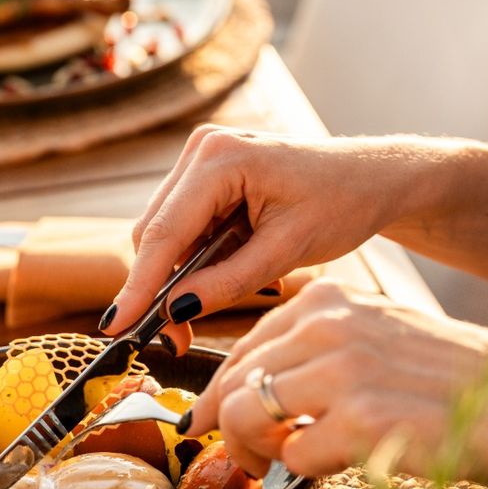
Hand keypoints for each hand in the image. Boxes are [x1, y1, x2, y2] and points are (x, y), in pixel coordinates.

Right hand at [100, 128, 417, 351]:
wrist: (371, 178)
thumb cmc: (341, 204)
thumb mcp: (286, 252)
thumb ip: (227, 282)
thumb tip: (173, 311)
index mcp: (223, 158)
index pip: (164, 233)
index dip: (138, 286)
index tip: (116, 327)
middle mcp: (203, 150)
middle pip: (154, 234)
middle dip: (158, 289)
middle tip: (174, 339)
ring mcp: (201, 159)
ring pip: (164, 234)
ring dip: (175, 277)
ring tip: (200, 314)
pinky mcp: (206, 176)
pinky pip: (182, 229)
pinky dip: (191, 262)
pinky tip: (217, 279)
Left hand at [182, 279, 487, 483]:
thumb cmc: (447, 378)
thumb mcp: (376, 333)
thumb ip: (316, 348)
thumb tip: (254, 385)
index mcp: (329, 298)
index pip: (246, 343)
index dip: (221, 388)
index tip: (210, 416)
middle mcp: (329, 326)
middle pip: (234, 378)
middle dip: (224, 423)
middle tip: (241, 454)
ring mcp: (342, 372)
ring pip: (242, 412)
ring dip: (248, 449)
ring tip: (269, 464)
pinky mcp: (358, 421)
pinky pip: (290, 455)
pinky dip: (299, 469)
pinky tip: (326, 464)